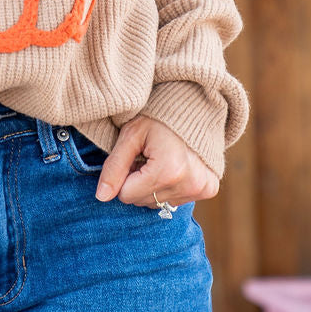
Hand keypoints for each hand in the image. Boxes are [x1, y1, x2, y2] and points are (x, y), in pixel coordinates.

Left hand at [93, 115, 219, 208]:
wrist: (192, 107)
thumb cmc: (157, 119)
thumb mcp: (131, 136)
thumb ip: (114, 166)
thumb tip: (101, 197)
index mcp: (168, 171)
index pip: (127, 195)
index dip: (124, 176)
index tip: (133, 158)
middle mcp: (189, 184)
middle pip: (142, 202)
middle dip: (138, 183)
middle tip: (146, 158)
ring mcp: (201, 188)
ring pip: (158, 203)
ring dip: (153, 186)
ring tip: (160, 161)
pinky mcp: (209, 189)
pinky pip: (176, 200)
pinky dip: (170, 186)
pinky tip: (174, 167)